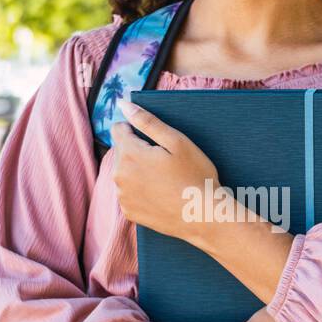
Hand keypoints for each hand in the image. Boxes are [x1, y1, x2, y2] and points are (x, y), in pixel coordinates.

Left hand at [111, 98, 218, 240]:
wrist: (204, 217)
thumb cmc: (195, 176)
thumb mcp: (177, 141)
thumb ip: (147, 121)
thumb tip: (123, 104)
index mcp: (129, 154)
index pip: (118, 129)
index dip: (137, 130)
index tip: (156, 141)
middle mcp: (119, 176)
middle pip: (120, 151)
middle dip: (137, 151)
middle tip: (166, 162)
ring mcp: (123, 196)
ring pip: (124, 173)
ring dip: (138, 171)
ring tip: (165, 179)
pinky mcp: (129, 212)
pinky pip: (129, 193)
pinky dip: (140, 190)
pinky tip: (160, 194)